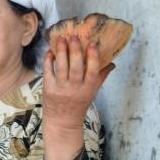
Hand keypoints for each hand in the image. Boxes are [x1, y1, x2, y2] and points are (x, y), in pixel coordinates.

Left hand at [42, 35, 113, 159]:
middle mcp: (75, 88)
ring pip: (61, 67)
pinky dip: (48, 61)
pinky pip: (48, 72)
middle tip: (73, 37)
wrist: (62, 122)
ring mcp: (61, 89)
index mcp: (88, 89)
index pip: (92, 71)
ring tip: (60, 39)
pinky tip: (50, 52)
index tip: (92, 44)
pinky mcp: (48, 89)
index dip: (92, 57)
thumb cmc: (79, 105)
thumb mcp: (92, 93)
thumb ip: (100, 77)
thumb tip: (112, 63)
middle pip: (76, 67)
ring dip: (61, 52)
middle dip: (75, 50)